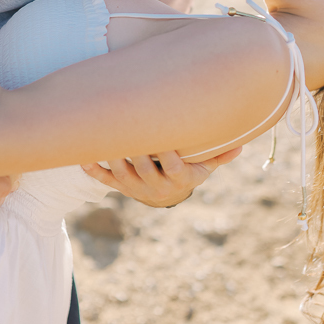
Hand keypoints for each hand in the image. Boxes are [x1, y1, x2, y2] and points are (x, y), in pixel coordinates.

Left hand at [81, 147, 241, 208]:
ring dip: (113, 158)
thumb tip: (240, 146)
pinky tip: (83, 157)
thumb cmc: (188, 171)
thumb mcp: (205, 165)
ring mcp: (137, 188)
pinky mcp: (122, 187)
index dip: (168, 155)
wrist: (167, 194)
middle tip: (129, 129)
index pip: (174, 167)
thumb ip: (219, 155)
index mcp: (179, 179)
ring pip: (123, 174)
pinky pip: (106, 181)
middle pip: (144, 169)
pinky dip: (94, 170)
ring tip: (106, 137)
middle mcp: (157, 186)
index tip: (164, 140)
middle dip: (136, 152)